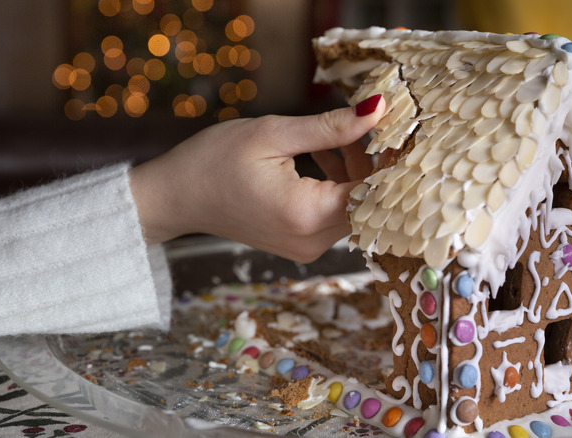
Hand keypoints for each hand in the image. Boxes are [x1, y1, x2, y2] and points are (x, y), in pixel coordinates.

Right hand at [129, 95, 384, 262]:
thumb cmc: (214, 162)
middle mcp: (312, 241)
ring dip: (354, 175)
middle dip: (372, 165)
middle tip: (363, 127)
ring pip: (354, 210)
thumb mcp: (273, 134)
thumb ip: (330, 127)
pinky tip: (324, 158)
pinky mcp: (299, 245)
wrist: (176, 197)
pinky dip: (337, 188)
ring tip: (337, 138)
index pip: (376, 192)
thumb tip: (377, 110)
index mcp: (308, 214)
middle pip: (368, 204)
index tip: (394, 129)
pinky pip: (334, 216)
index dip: (390, 160)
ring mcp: (306, 248)